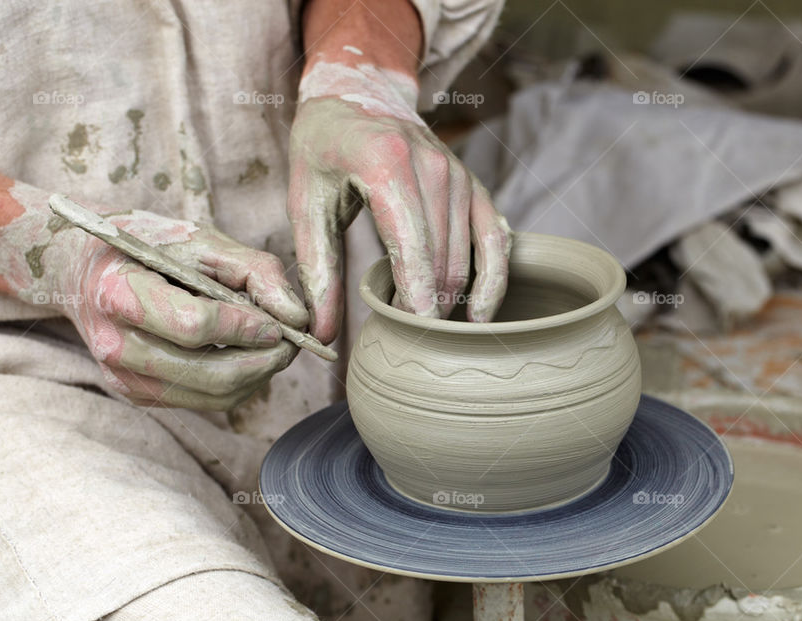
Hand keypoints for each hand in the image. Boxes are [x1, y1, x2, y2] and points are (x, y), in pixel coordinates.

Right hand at [50, 209, 307, 409]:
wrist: (87, 272)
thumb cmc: (149, 247)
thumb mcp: (203, 241)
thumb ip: (256, 271)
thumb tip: (298, 317)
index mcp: (120, 294)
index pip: (194, 327)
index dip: (245, 328)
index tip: (279, 323)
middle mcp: (115, 346)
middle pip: (209, 373)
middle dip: (264, 361)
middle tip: (292, 342)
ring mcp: (124, 378)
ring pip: (213, 395)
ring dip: (257, 375)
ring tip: (274, 346)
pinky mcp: (138, 396)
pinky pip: (205, 401)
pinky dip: (238, 383)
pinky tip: (245, 355)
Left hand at [287, 60, 511, 343]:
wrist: (358, 96)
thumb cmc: (324, 150)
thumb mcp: (305, 202)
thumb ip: (316, 268)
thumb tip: (321, 331)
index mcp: (385, 162)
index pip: (412, 243)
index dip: (416, 296)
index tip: (414, 337)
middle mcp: (433, 166)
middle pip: (443, 258)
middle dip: (430, 307)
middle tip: (406, 343)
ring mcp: (460, 175)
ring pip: (469, 256)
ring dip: (453, 299)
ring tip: (429, 334)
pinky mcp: (474, 187)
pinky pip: (496, 239)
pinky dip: (493, 279)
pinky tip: (479, 314)